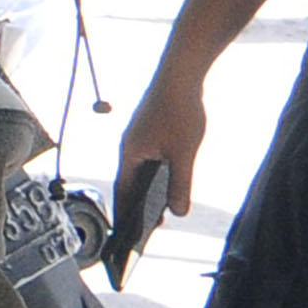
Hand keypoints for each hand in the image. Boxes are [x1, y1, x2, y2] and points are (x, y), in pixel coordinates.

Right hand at [116, 73, 207, 217]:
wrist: (181, 70)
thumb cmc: (180, 110)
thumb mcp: (183, 154)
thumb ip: (180, 185)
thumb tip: (178, 212)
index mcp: (130, 154)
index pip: (123, 193)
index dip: (126, 216)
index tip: (129, 237)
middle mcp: (129, 146)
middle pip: (129, 183)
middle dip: (138, 206)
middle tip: (149, 228)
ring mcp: (138, 135)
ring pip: (139, 169)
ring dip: (148, 189)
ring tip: (161, 208)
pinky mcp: (149, 127)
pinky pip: (148, 156)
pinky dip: (155, 173)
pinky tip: (169, 178)